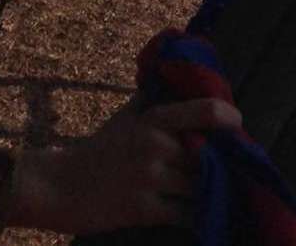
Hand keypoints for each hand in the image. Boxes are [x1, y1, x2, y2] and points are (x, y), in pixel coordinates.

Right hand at [13, 96, 238, 232]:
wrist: (58, 186)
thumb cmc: (98, 149)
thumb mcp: (127, 117)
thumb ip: (155, 100)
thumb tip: (181, 79)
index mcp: (154, 119)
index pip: (207, 111)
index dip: (230, 119)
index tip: (237, 126)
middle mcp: (155, 146)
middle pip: (207, 156)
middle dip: (220, 163)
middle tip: (231, 166)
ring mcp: (149, 178)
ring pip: (198, 186)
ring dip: (210, 191)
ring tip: (219, 191)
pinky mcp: (143, 209)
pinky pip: (184, 213)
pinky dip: (196, 215)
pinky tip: (200, 214)